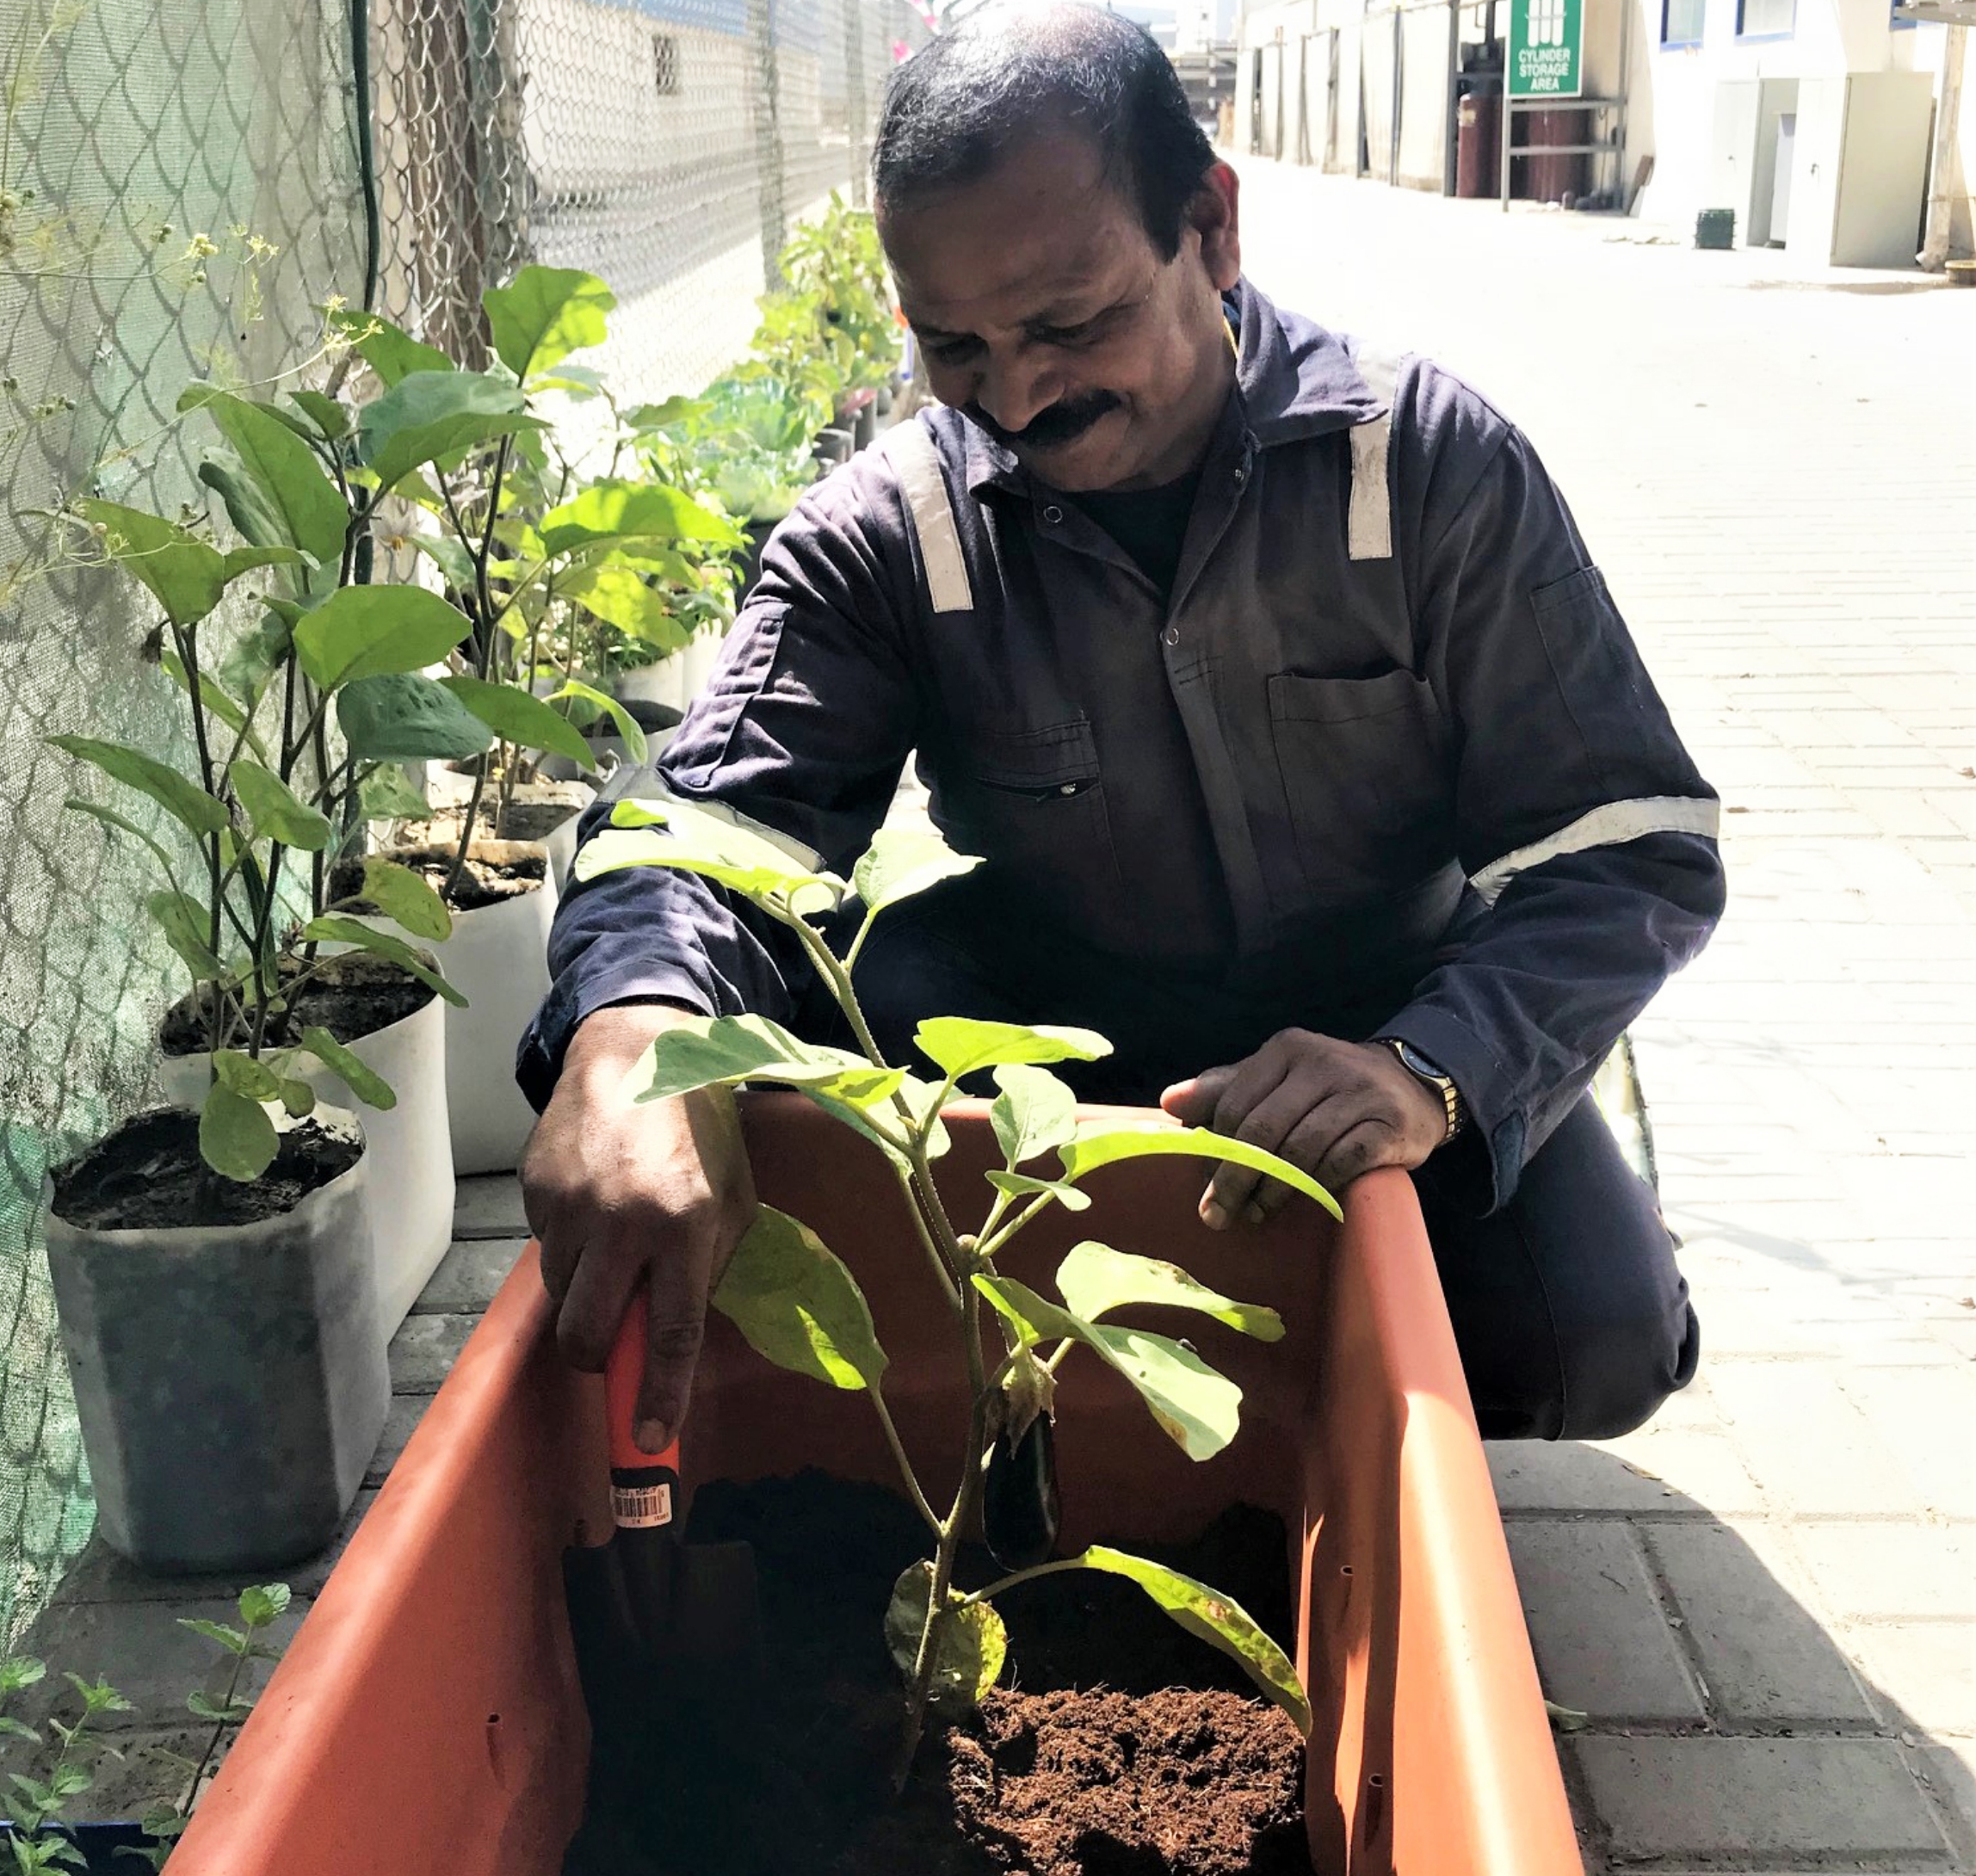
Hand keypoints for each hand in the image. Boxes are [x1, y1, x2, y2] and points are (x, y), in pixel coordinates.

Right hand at [522, 1004, 755, 1452]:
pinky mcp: (534, 1191)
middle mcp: (622, 1221)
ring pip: (561, 1295)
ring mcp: (569, 1206)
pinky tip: (592, 1202)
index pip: (668, 1332)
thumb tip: (669, 1331)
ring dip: (584, 1291)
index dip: (656, 1394)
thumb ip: (706, 1265)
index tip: (647, 1441)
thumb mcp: (732, 1194)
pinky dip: (568, 1247)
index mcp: (684, 1224)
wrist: (635, 1049)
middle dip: (596, 1356)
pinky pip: (544, 1249)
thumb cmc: (699, 1127)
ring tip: (612, 1241)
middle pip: (587, 1334)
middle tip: (611, 1344)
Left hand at [1160, 1030, 1447, 1227]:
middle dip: (1234, 1178)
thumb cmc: (1328, 1089)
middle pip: (1263, 1129)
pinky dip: (1317, 1186)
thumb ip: (1225, 1089)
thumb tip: (1170, 1102)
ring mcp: (1359, 1093)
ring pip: (1300, 1149)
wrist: (1411, 1087)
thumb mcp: (1278, 1080)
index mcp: (1287, 1050)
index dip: (1215, 1150)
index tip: (1205, 1185)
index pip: (1235, 1104)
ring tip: (1257, 1213)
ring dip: (1272, 1190)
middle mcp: (1322, 1063)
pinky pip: (1342, 1162)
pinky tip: (1303, 1202)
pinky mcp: (1388, 1125)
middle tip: (1217, 1214)